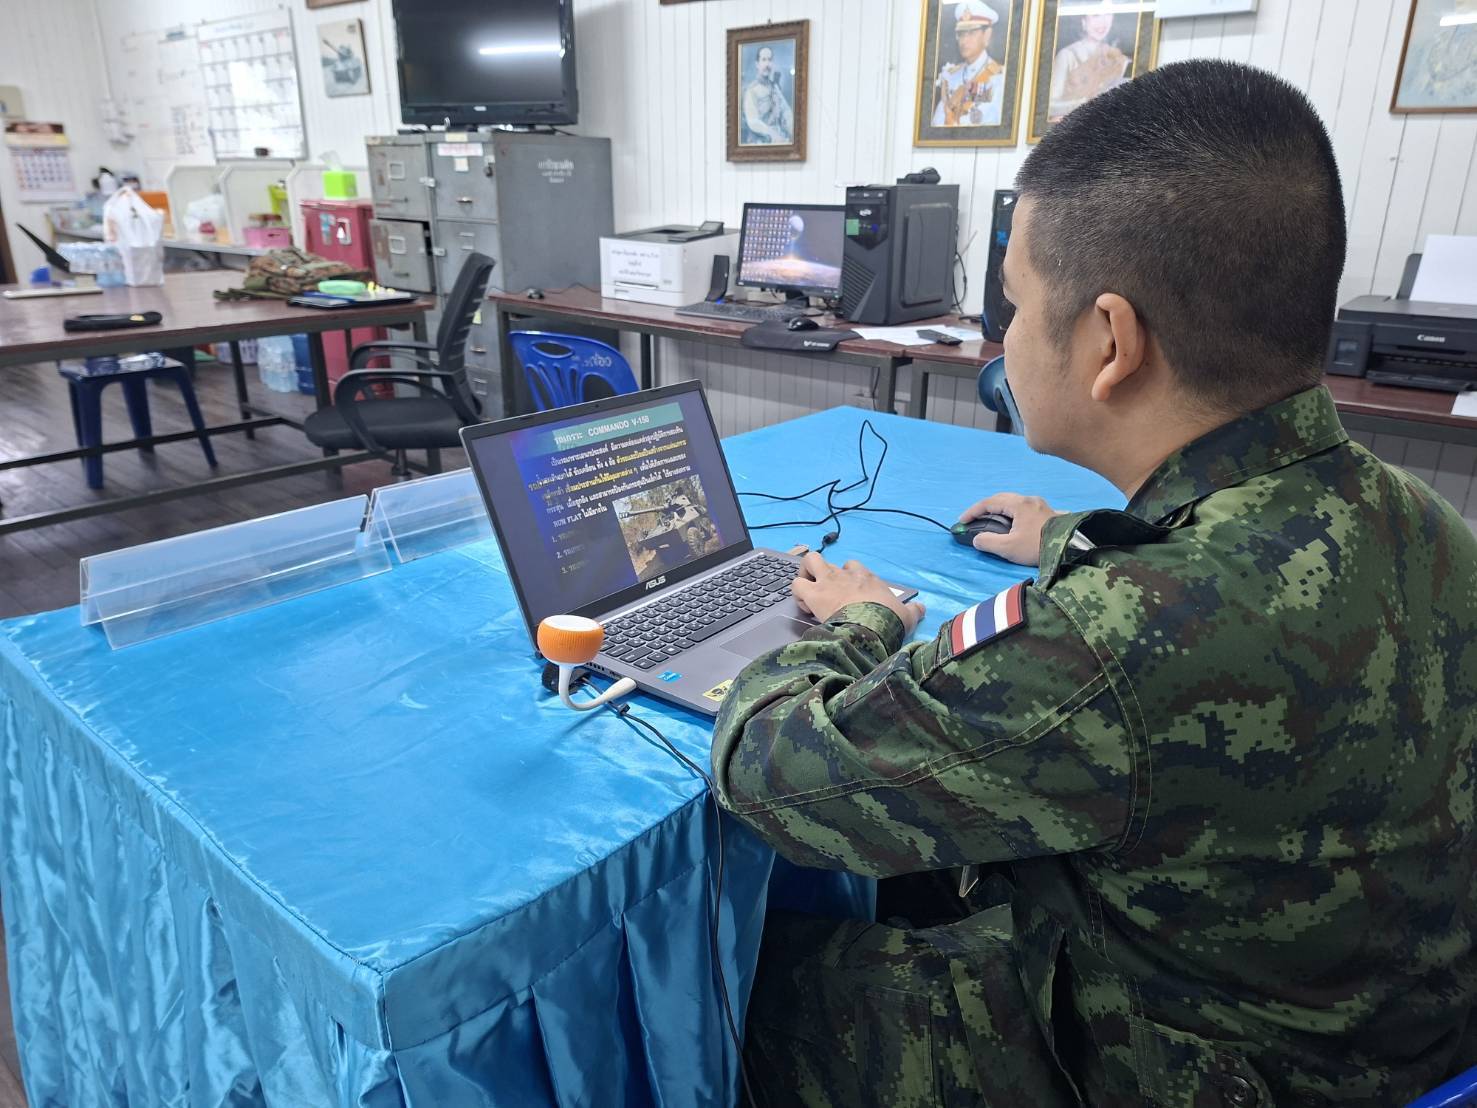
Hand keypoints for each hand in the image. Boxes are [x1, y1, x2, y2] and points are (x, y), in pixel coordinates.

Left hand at [792, 552, 925, 634]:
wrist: (873, 626)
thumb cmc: (889, 620)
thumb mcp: (907, 615)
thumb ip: (914, 610)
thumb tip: (923, 607)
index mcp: (866, 577)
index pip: (852, 566)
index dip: (845, 576)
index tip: (845, 592)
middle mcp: (845, 574)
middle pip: (827, 561)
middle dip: (821, 572)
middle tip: (822, 589)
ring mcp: (828, 581)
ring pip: (809, 562)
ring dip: (805, 575)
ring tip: (807, 592)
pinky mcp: (813, 594)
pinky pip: (796, 585)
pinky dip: (797, 593)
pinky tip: (805, 606)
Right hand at [958, 493, 1062, 565]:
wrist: (1070, 549)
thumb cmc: (1037, 546)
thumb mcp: (1008, 548)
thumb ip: (988, 542)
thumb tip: (977, 539)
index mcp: (1018, 504)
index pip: (989, 503)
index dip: (973, 511)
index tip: (962, 521)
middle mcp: (1029, 500)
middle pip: (1001, 499)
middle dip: (986, 508)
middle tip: (975, 519)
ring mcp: (1041, 505)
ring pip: (1014, 503)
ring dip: (1000, 509)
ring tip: (992, 521)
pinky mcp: (1049, 514)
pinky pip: (1025, 509)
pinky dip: (1013, 513)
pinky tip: (1015, 522)